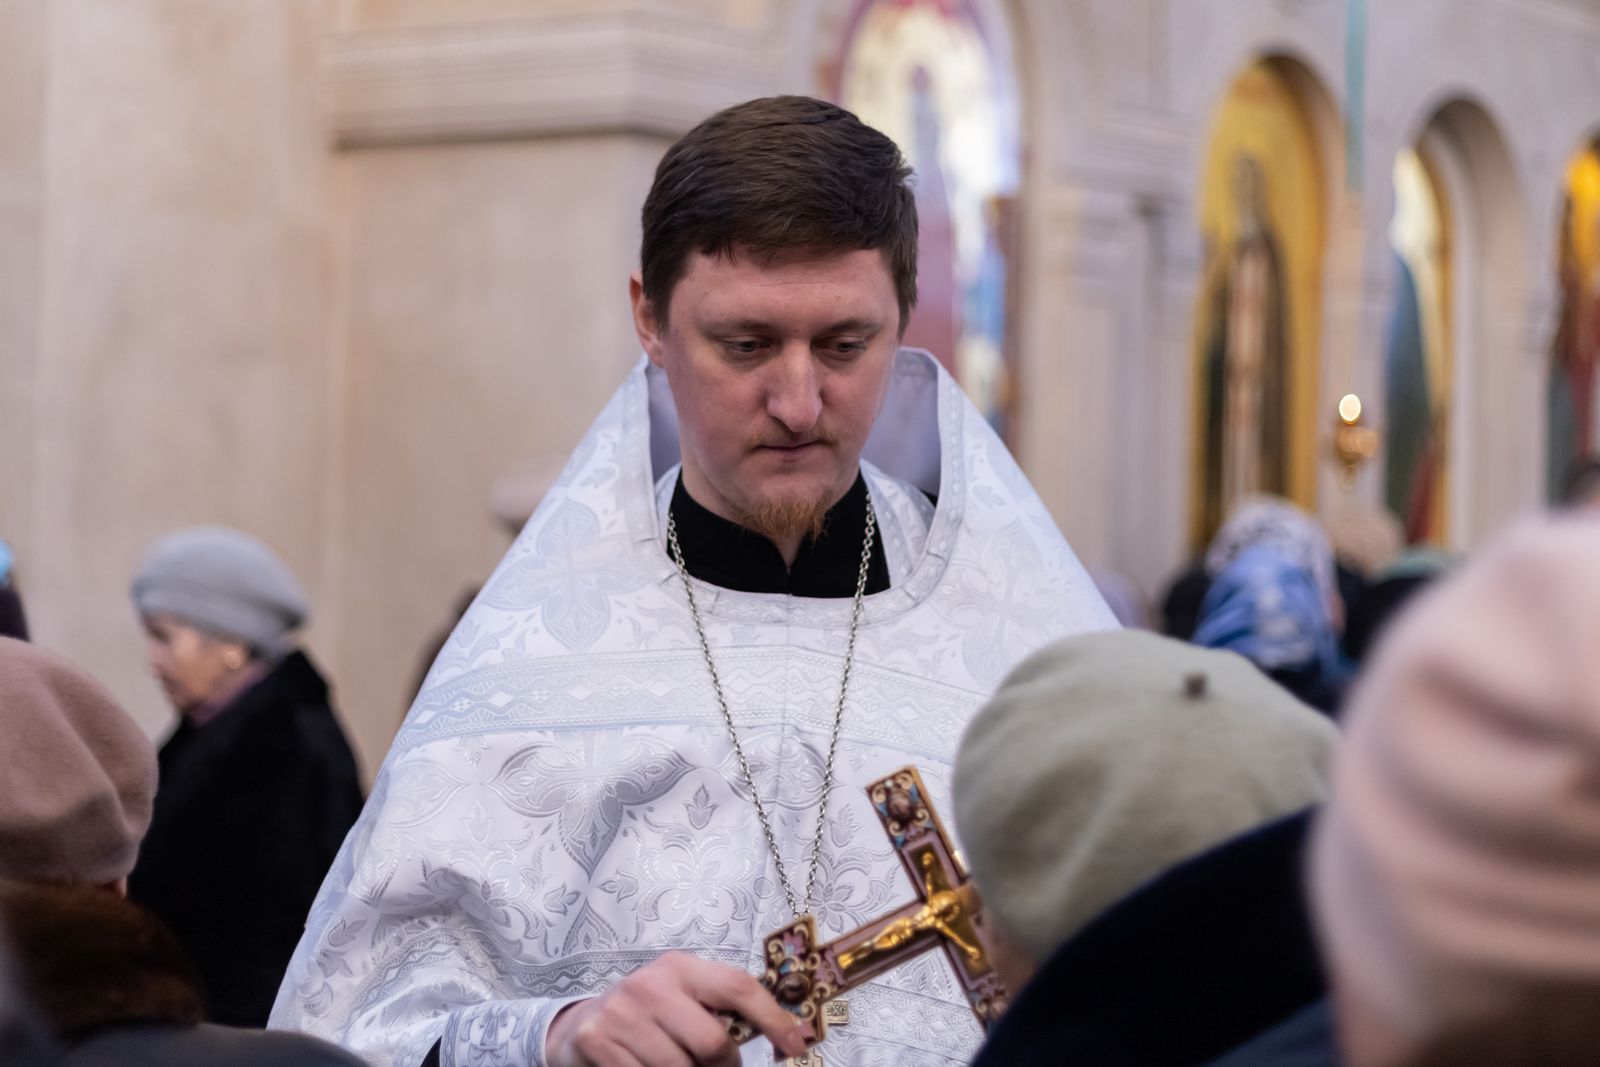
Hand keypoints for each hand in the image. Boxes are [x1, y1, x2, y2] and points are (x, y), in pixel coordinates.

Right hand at [545, 952, 806, 1066]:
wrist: (582, 1026)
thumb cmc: (649, 1013)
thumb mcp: (683, 997)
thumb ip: (721, 1009)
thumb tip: (789, 1033)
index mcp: (681, 967)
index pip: (738, 986)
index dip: (773, 1018)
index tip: (797, 1045)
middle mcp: (651, 985)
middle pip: (713, 1042)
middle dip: (725, 1066)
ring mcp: (622, 1015)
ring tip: (681, 1065)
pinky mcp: (599, 1043)